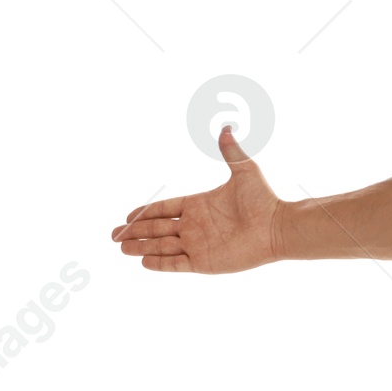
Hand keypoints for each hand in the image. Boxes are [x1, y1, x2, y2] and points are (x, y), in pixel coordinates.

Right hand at [111, 126, 281, 273]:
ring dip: (141, 247)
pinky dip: (160, 263)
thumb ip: (231, 151)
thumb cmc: (263, 200)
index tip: (128, 217)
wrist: (277, 227)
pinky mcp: (205, 262)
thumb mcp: (244, 171)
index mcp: (199, 205)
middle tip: (114, 236)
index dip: (146, 213)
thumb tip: (227, 127)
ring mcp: (199, 245)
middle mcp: (195, 226)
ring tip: (122, 248)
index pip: (165, 209)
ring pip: (162, 246)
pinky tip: (143, 262)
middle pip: (158, 229)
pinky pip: (176, 263)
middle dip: (135, 232)